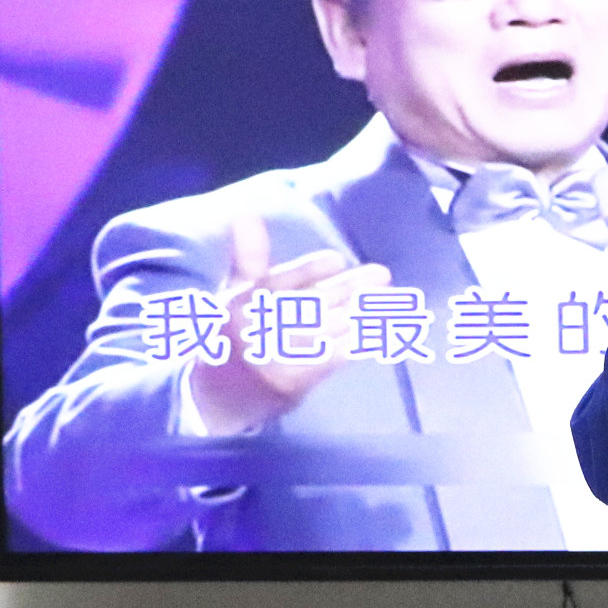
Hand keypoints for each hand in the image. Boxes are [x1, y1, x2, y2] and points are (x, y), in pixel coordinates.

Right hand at [184, 215, 392, 436]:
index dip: (308, 271)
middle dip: (348, 289)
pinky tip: (378, 334)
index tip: (337, 259)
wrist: (218, 394)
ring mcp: (273, 356)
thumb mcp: (236, 293)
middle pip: (308, 304)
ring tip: (389, 298)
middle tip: (382, 274)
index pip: (278, 282)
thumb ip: (248, 256)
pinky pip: (326, 360)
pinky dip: (352, 346)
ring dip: (358, 315)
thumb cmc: (234, 333)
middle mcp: (256, 327)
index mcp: (242, 301)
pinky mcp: (290, 382)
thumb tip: (246, 214)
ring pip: (322, 331)